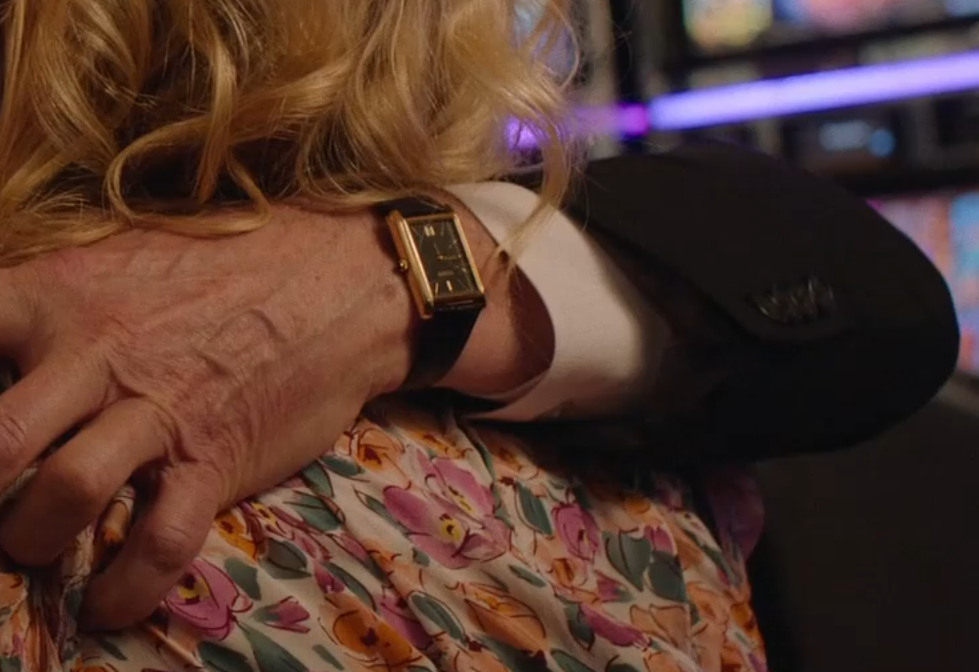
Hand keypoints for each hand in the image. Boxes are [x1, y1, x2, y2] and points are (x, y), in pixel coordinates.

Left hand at [0, 206, 419, 629]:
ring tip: (32, 546)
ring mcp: (160, 412)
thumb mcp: (121, 255)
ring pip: (62, 496)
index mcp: (58, 296)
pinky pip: (159, 544)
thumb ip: (48, 300)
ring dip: (29, 540)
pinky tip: (108, 604)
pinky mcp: (216, 461)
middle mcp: (98, 355)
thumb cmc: (229, 263)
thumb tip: (1, 347)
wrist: (340, 281)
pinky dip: (124, 589)